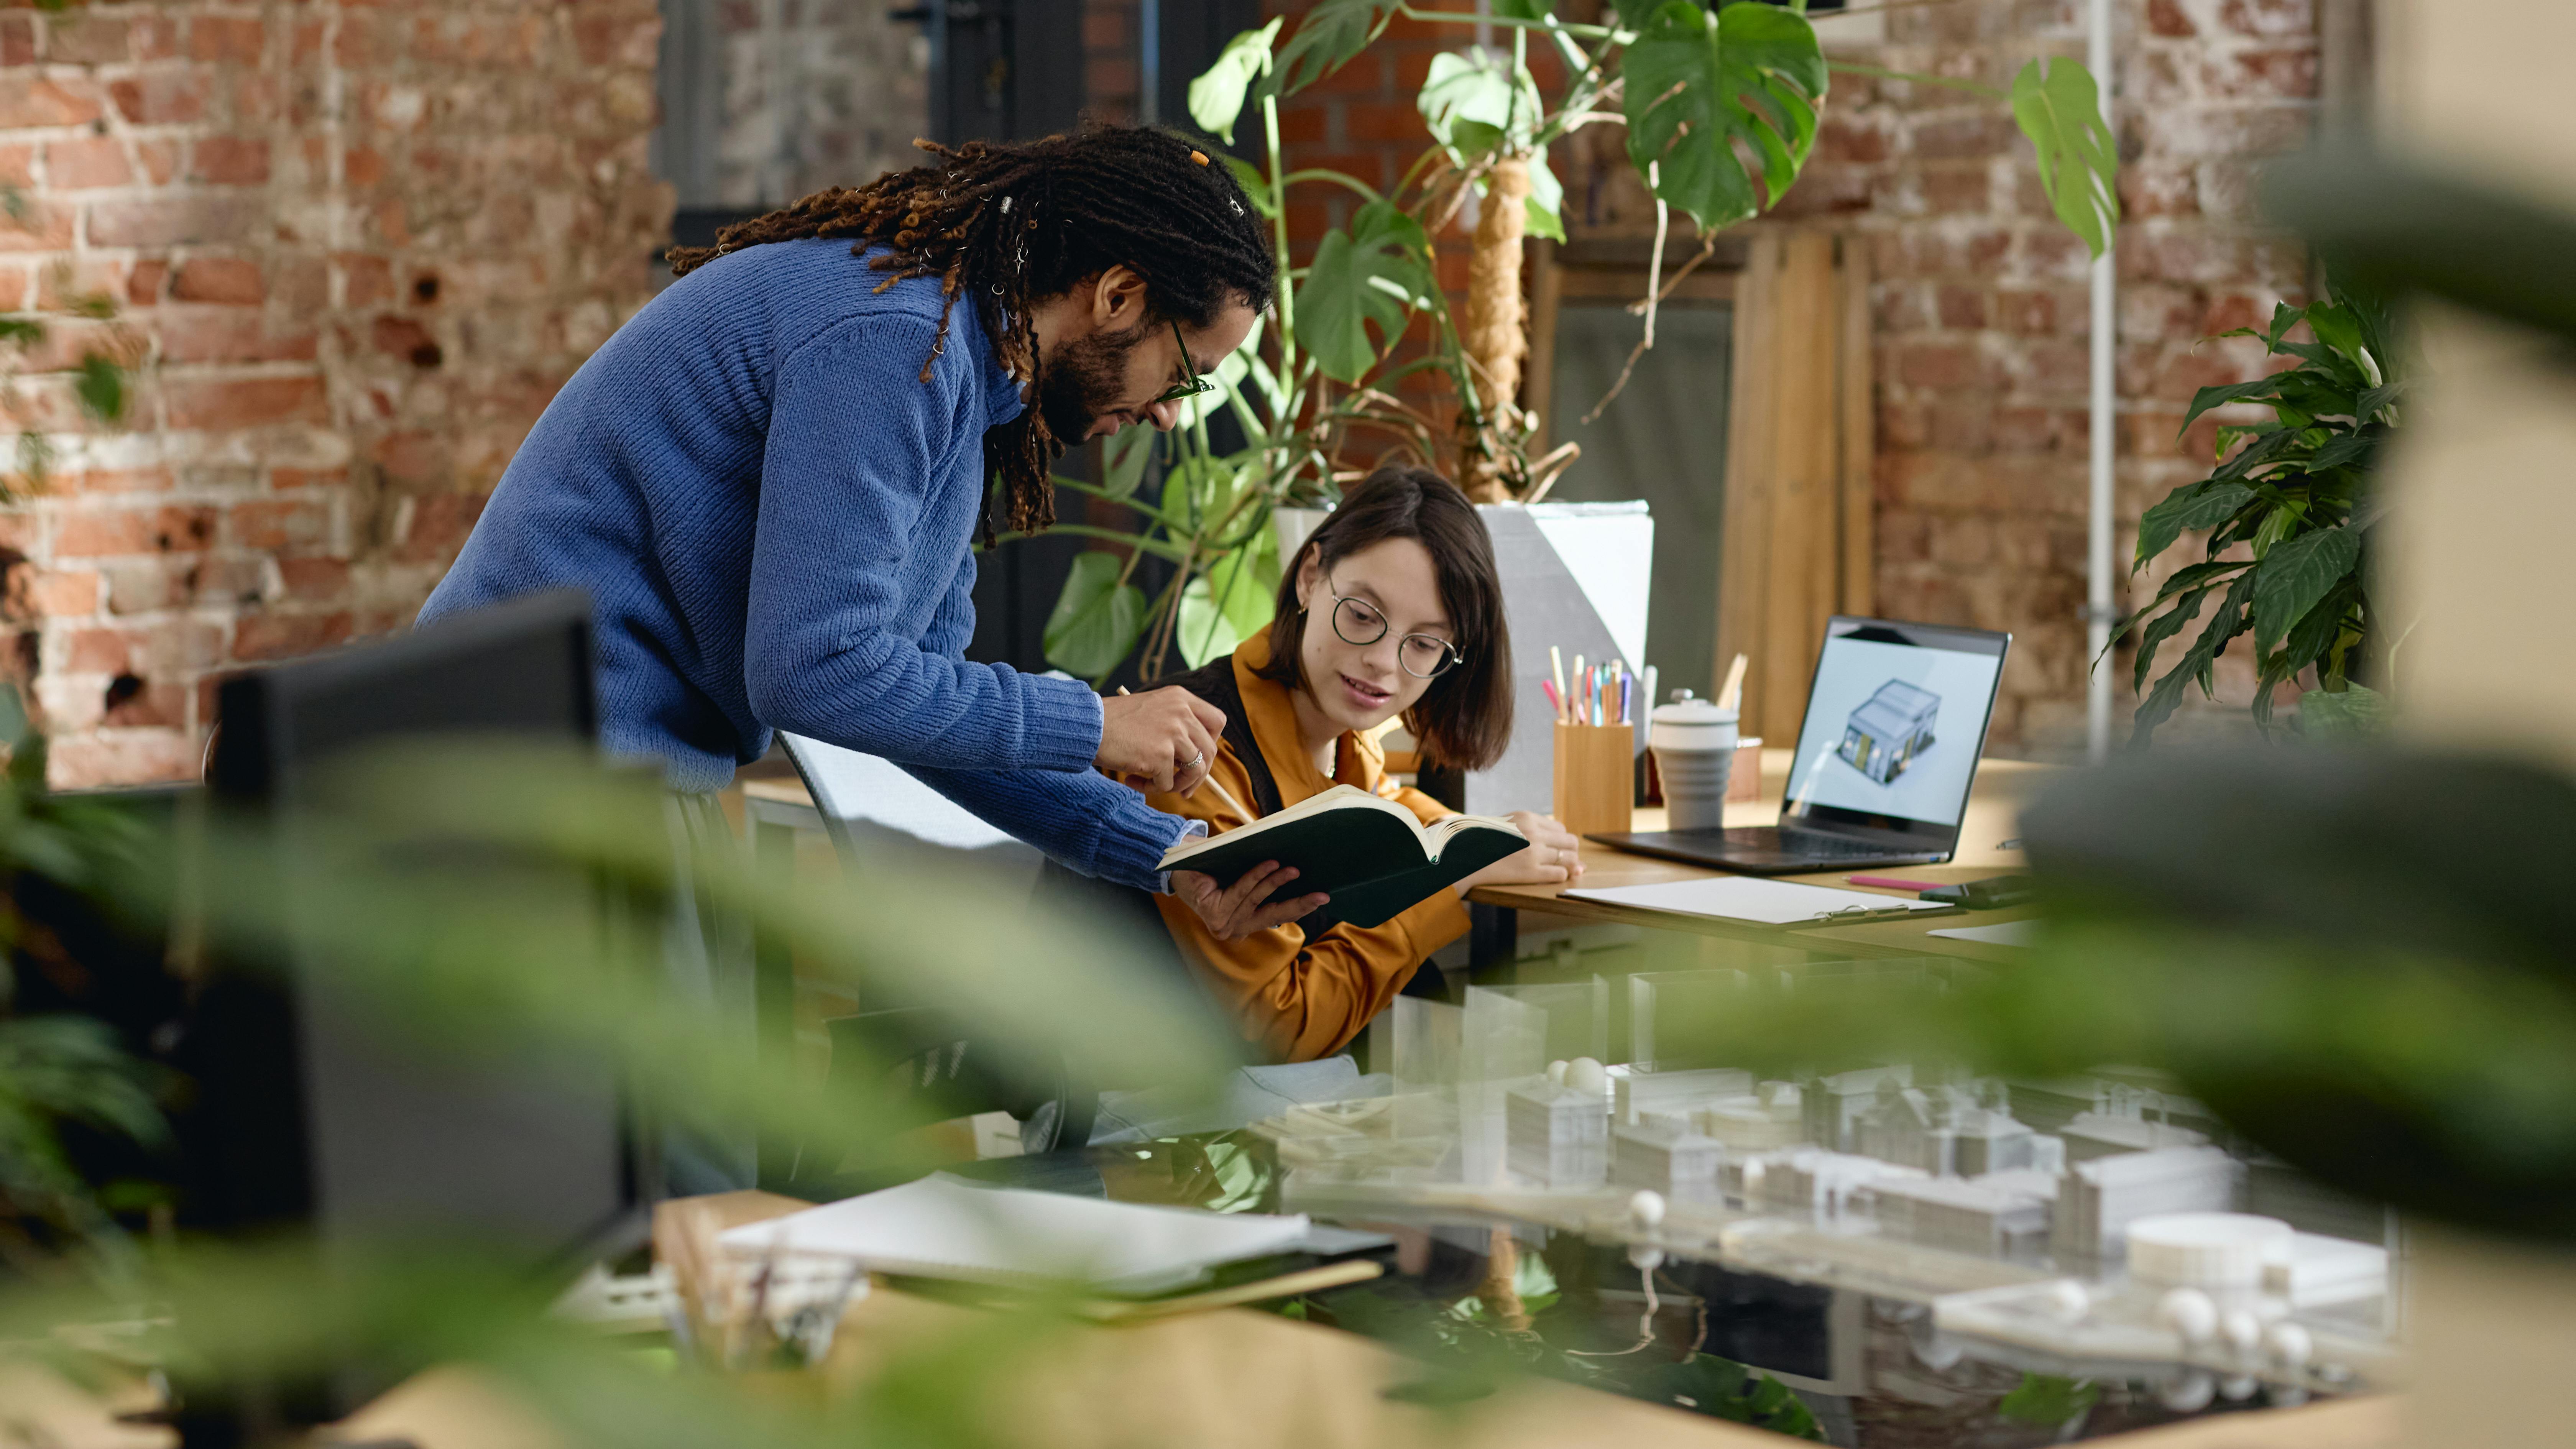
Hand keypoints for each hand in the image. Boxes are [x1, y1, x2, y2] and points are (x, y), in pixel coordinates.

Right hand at [1098, 686, 1224, 793]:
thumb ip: (1176, 723)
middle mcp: (1181, 712)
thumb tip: (1195, 756)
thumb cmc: (1113, 721)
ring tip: (1156, 785)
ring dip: (1179, 785)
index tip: (1199, 755)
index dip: (1212, 742)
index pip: (1217, 720)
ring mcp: (1173, 734)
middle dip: (1199, 774)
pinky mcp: (1161, 756)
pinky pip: (1168, 784)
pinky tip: (1132, 780)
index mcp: (1180, 698)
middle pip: (1210, 750)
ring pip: (1196, 770)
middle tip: (1184, 787)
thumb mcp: (1152, 708)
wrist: (1088, 726)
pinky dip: (1151, 788)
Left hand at [1172, 862, 1329, 941]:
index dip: (1300, 907)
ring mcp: (1225, 926)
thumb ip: (1264, 880)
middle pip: (1274, 915)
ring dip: (1277, 882)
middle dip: (1300, 904)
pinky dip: (1257, 877)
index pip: (1278, 915)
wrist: (1178, 863)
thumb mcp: (1243, 876)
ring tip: (1294, 869)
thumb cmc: (1213, 868)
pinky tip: (1271, 865)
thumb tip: (1298, 869)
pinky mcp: (1215, 915)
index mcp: (1245, 924)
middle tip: (1322, 895)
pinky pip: (1242, 892)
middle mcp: (1236, 930)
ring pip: (1258, 900)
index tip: (1322, 897)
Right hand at [1456, 812, 1584, 894]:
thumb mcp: (1506, 824)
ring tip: (1560, 869)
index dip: (1560, 840)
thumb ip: (1530, 827)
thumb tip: (1557, 834)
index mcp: (1526, 817)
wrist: (1462, 858)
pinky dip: (1560, 876)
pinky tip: (1552, 876)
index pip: (1560, 828)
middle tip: (1563, 860)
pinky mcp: (1530, 872)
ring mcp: (1532, 853)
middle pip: (1570, 842)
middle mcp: (1532, 833)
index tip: (1554, 848)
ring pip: (1569, 858)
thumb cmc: (1483, 842)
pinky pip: (1560, 874)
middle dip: (1570, 852)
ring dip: (1569, 866)